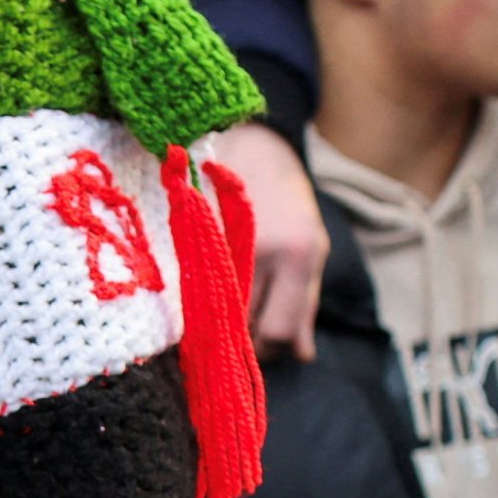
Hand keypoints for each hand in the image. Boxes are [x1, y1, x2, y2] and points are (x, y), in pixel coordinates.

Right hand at [199, 120, 326, 359]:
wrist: (245, 141)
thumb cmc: (283, 198)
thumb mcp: (310, 246)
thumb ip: (306, 302)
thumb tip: (302, 356)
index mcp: (295, 254)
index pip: (277, 329)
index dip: (269, 349)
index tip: (262, 349)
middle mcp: (256, 252)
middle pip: (244, 329)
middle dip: (244, 343)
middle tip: (241, 334)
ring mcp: (218, 245)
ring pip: (215, 316)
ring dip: (220, 325)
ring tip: (222, 310)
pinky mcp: (188, 238)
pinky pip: (190, 292)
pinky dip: (198, 303)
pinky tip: (202, 293)